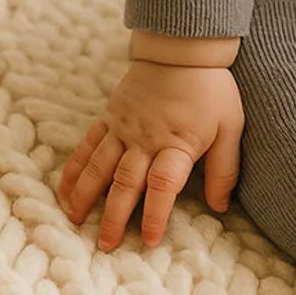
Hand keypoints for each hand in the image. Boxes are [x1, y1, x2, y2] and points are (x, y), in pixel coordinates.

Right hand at [56, 60, 244, 250]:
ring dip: (86, 195)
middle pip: (126, 182)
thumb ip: (225, 168)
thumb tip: (221, 207)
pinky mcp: (111, 117)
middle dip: (114, 216)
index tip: (149, 239)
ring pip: (100, 166)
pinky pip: (89, 145)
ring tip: (74, 221)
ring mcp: (124, 128)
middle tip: (106, 245)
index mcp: (177, 143)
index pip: (164, 184)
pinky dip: (75, 167)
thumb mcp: (231, 126)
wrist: (183, 49)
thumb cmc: (210, 89)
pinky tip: (64, 189)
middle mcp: (146, 139)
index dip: (156, 213)